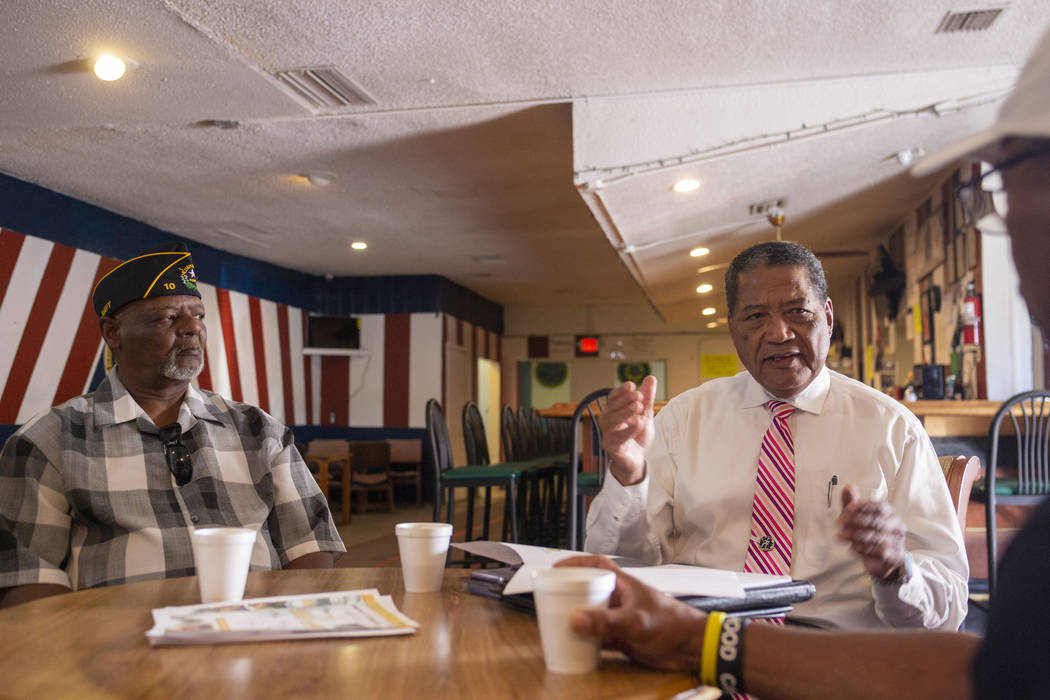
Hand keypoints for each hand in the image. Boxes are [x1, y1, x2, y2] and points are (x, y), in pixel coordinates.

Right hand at [555, 554, 705, 672]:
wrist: (692, 649)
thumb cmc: (672, 624)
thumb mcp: (636, 621)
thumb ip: (607, 621)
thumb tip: (574, 620)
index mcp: (623, 584)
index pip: (596, 564)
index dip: (575, 563)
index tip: (555, 568)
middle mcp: (620, 599)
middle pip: (589, 591)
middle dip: (570, 594)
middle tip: (550, 601)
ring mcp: (621, 619)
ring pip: (592, 615)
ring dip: (577, 619)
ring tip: (556, 625)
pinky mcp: (624, 639)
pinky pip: (599, 637)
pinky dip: (587, 641)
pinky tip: (575, 647)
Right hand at [599, 376, 656, 485]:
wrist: (638, 460)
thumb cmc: (638, 437)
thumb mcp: (646, 414)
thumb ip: (647, 398)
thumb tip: (650, 377)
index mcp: (614, 412)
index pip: (613, 398)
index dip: (620, 391)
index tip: (631, 384)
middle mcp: (608, 422)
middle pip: (611, 408)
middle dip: (625, 400)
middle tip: (639, 395)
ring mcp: (608, 435)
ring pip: (612, 421)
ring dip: (625, 412)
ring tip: (639, 406)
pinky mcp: (612, 448)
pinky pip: (617, 438)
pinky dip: (628, 430)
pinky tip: (638, 423)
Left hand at [836, 485, 906, 580]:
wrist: (885, 561)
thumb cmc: (871, 534)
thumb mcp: (859, 517)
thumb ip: (852, 503)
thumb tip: (848, 487)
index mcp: (890, 513)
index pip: (879, 506)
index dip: (862, 507)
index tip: (846, 509)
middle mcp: (896, 525)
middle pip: (876, 521)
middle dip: (855, 521)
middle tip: (839, 522)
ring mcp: (897, 541)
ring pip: (875, 536)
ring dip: (855, 535)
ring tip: (841, 535)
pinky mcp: (894, 556)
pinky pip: (879, 551)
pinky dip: (863, 548)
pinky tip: (852, 547)